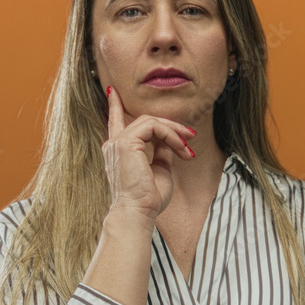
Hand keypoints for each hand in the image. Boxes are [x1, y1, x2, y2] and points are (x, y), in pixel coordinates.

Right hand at [102, 85, 195, 221]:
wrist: (138, 212)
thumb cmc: (148, 199)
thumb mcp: (159, 171)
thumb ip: (162, 153)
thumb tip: (170, 142)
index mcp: (118, 151)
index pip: (115, 122)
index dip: (114, 106)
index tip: (113, 92)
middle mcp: (114, 144)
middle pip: (144, 120)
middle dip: (170, 125)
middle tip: (190, 136)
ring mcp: (118, 142)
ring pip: (151, 121)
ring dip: (174, 132)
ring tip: (188, 147)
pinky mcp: (126, 142)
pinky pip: (153, 126)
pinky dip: (171, 135)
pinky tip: (181, 148)